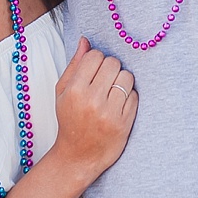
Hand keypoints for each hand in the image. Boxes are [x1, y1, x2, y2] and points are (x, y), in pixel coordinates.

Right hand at [47, 37, 136, 184]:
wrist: (78, 156)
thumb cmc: (70, 121)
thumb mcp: (62, 93)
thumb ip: (74, 65)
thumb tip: (85, 41)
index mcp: (75, 90)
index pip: (95, 56)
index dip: (96, 61)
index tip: (94, 71)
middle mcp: (92, 100)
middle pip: (113, 63)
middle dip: (110, 69)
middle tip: (104, 81)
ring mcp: (110, 113)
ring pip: (127, 77)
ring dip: (121, 81)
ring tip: (112, 92)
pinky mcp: (125, 123)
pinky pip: (134, 95)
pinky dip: (128, 97)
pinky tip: (118, 105)